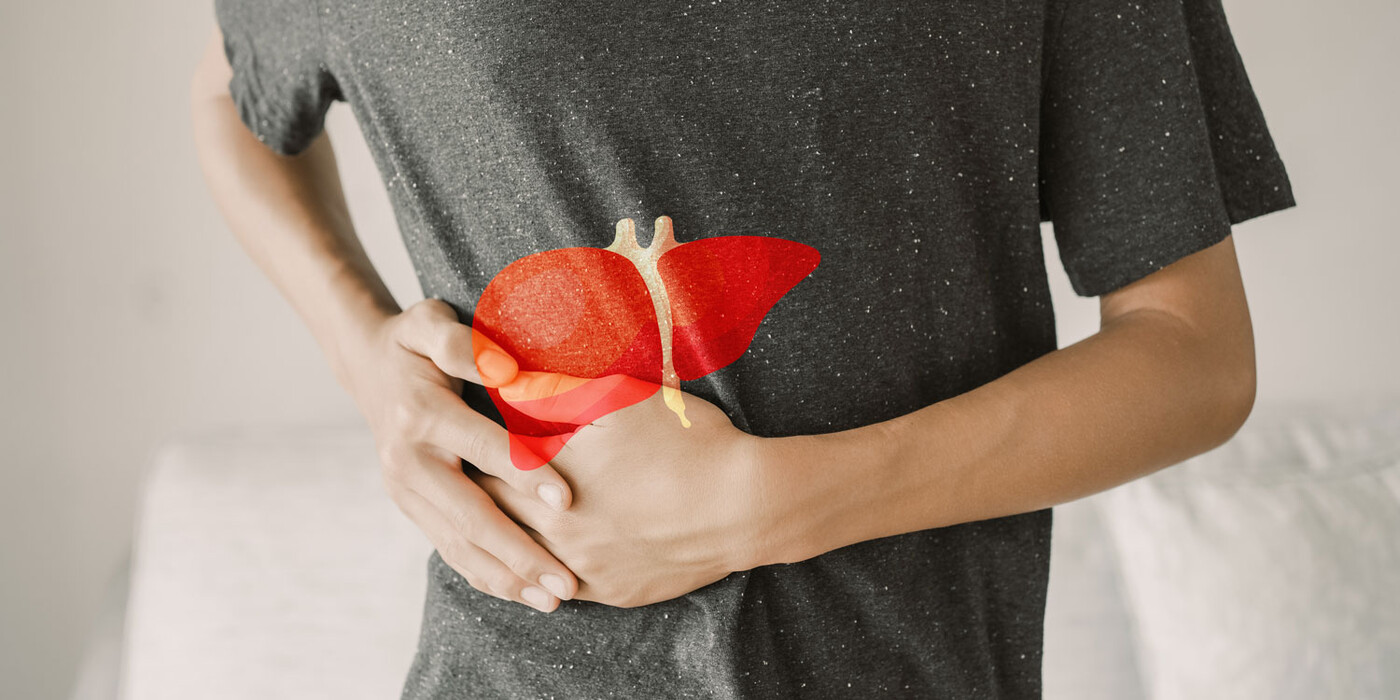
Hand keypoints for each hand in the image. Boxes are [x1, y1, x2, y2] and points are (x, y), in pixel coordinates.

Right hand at [338, 298, 579, 611]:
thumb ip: (462, 342)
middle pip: (470, 514)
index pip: (483, 448)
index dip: (525, 472)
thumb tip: (504, 367)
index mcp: (421, 413)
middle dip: (520, 551)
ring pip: (458, 544)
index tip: (567, 500)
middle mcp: (407, 460)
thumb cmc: (415, 339)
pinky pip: (448, 549)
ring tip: (553, 599)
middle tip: (566, 579)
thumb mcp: (430, 322)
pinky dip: (485, 574)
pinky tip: (521, 594)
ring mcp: (405, 490)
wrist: (366, 366)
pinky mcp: (410, 507)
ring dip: (506, 576)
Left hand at [470, 375, 767, 607]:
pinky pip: (557, 590)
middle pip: (493, 520)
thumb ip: (556, 389)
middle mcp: (555, 530)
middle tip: (460, 486)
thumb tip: (508, 376)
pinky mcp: (611, 592)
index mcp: (547, 479)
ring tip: (483, 530)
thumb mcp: (620, 399)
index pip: (485, 469)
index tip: (460, 443)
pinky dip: (537, 577)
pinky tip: (529, 568)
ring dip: (502, 545)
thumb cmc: (684, 441)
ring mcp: (583, 568)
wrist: (743, 504)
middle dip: (475, 501)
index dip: (470, 454)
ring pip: (520, 563)